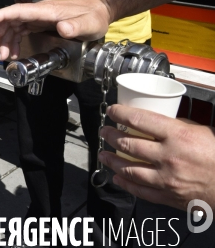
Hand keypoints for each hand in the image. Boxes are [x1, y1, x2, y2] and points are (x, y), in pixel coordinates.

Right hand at [0, 0, 111, 59]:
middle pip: (11, 20)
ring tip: (3, 56)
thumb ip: (75, 26)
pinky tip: (14, 52)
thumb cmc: (93, 17)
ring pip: (13, 26)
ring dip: (5, 40)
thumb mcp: (88, 24)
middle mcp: (38, 12)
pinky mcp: (39, 23)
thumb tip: (63, 28)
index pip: (18, 11)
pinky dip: (14, 41)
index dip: (1, 16)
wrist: (99, 11)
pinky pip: (20, 30)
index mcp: (45, 11)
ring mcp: (37, 17)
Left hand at [98, 104, 214, 210]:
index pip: (139, 120)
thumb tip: (157, 121)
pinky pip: (140, 190)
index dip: (120, 114)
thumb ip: (177, 126)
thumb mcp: (202, 131)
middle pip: (128, 144)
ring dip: (112, 160)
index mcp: (178, 136)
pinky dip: (125, 183)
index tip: (111, 111)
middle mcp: (169, 156)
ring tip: (103, 154)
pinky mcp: (168, 195)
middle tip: (104, 132)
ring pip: (129, 168)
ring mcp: (166, 178)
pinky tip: (117, 177)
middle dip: (111, 136)